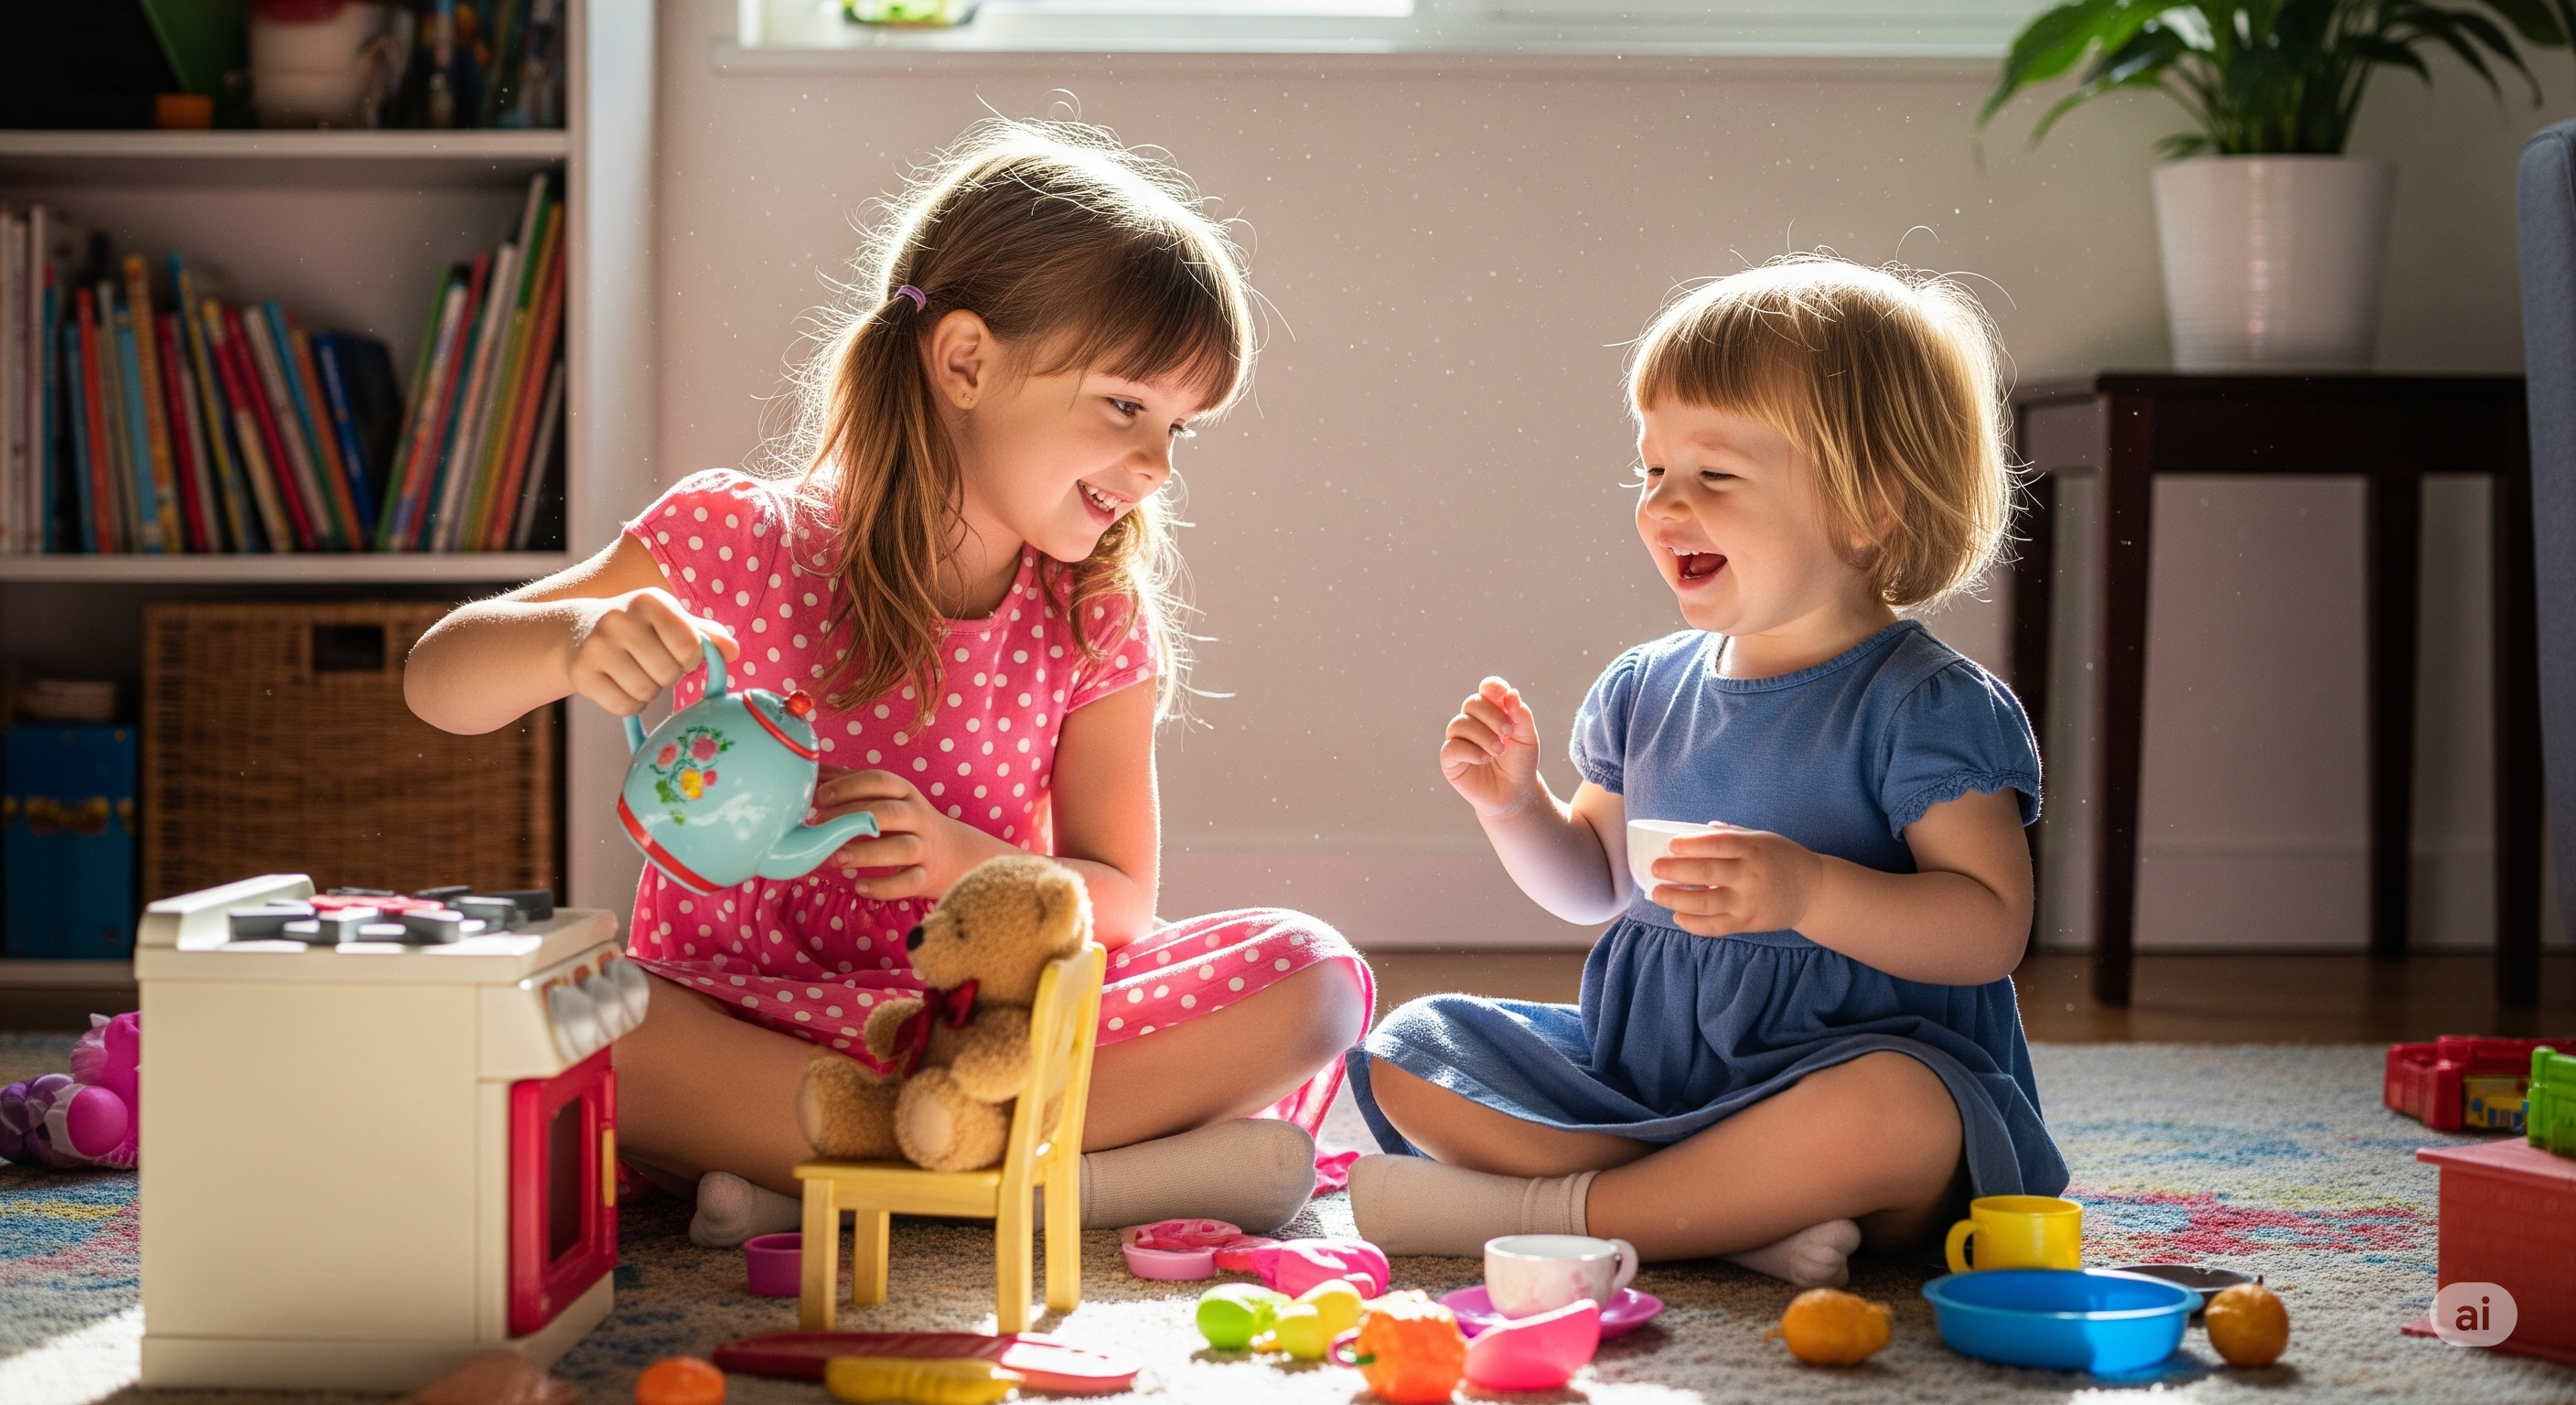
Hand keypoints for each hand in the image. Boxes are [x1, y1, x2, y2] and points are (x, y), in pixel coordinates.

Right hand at [565, 589, 736, 716]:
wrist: (579, 630)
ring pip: (645, 692)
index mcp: (649, 601)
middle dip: (668, 676)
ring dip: (650, 692)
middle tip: (654, 665)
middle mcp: (618, 619)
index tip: (680, 655)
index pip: (689, 646)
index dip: (691, 659)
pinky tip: (622, 685)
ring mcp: (596, 646)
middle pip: (668, 673)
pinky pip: (623, 707)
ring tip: (638, 673)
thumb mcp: (671, 620)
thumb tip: (733, 651)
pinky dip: (631, 705)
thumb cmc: (638, 626)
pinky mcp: (580, 673)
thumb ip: (704, 634)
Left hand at [811, 765, 1004, 901]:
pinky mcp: (926, 876)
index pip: (880, 781)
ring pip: (901, 848)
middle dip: (853, 817)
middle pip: (889, 812)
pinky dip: (885, 886)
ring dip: (867, 852)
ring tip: (836, 858)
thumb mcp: (888, 798)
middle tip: (819, 827)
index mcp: (906, 794)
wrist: (955, 854)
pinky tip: (860, 886)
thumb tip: (812, 772)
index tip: (821, 796)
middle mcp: (918, 817)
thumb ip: (853, 784)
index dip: (850, 786)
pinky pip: (909, 882)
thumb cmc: (908, 823)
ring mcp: (925, 848)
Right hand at [1441, 677, 1543, 817]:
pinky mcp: (1450, 760)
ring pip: (1460, 724)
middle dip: (1492, 716)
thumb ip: (1521, 716)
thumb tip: (1511, 694)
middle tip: (1508, 733)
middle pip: (1472, 703)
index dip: (1492, 687)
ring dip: (1483, 736)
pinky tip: (1484, 759)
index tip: (1503, 694)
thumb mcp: (1527, 738)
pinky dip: (1470, 751)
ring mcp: (1458, 739)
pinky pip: (1451, 747)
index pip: (1486, 689)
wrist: (1515, 794)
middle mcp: (1472, 722)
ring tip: (1498, 751)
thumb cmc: (1520, 763)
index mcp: (1491, 712)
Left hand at [1651, 824, 1827, 937]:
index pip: (1717, 844)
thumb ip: (1731, 835)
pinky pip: (1716, 926)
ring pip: (1706, 903)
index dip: (1692, 845)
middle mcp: (1749, 875)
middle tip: (1655, 869)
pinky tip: (1678, 917)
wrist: (1813, 890)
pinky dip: (1694, 924)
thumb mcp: (1761, 838)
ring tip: (1657, 894)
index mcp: (1752, 848)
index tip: (1670, 846)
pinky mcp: (1748, 922)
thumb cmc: (1782, 858)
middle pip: (1706, 873)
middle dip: (1675, 871)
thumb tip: (1698, 831)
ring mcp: (1748, 901)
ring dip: (1677, 899)